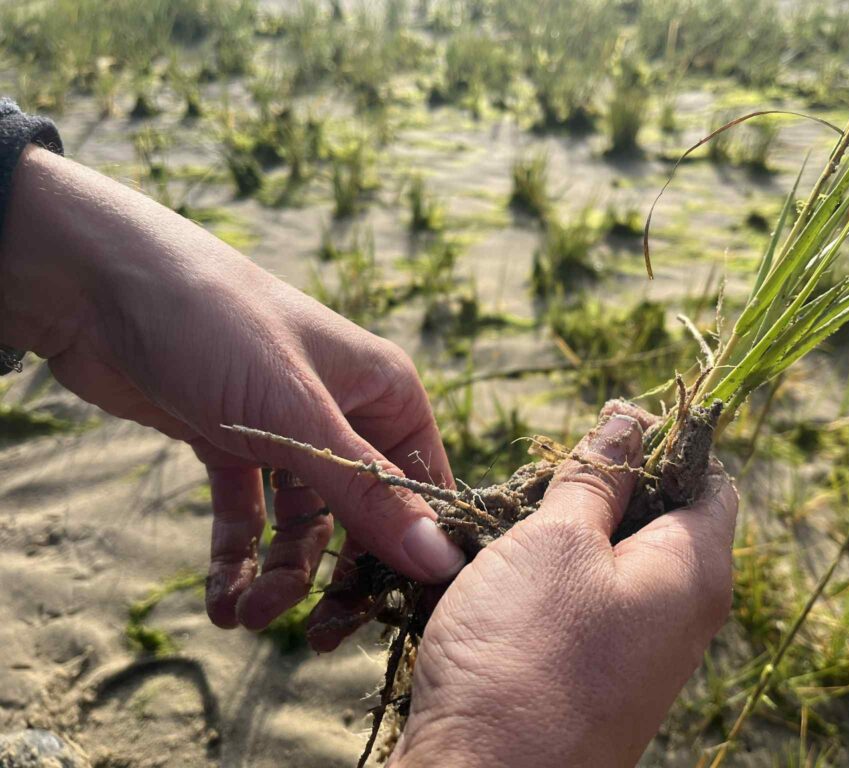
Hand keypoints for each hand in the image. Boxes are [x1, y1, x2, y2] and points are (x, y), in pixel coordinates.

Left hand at [0, 146, 464, 630]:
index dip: (413, 554)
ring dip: (280, 575)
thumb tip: (442, 563)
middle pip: (364, 517)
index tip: (394, 618)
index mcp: (386, 394)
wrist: (97, 283)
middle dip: (338, 577)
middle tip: (316, 637)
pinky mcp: (231, 441)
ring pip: (303, 523)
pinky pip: (248, 513)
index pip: (424, 490)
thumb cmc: (218, 328)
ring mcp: (286, 430)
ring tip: (243, 615)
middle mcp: (345, 413)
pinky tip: (220, 597)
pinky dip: (238, 556)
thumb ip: (369, 494)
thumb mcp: (299, 418)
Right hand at [390, 402, 738, 766]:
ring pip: (617, 558)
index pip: (710, 478)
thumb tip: (630, 419)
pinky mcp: (600, 675)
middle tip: (545, 479)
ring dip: (568, 532)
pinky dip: (554, 577)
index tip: (605, 427)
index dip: (664, 441)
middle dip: (606, 485)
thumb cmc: (526, 657)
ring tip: (515, 528)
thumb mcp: (556, 542)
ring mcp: (642, 650)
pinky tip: (507, 577)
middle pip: (662, 515)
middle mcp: (683, 613)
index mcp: (696, 571)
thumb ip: (597, 476)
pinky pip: (590, 602)